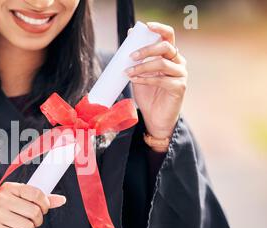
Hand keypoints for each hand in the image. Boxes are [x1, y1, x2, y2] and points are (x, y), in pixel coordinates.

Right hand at [0, 182, 66, 227]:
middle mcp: (1, 198)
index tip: (44, 209)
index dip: (45, 203)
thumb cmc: (2, 212)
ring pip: (28, 226)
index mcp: (9, 188)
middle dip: (37, 220)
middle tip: (32, 221)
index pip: (36, 193)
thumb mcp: (18, 201)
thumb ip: (39, 200)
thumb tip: (62, 200)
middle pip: (34, 212)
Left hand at [126, 22, 187, 140]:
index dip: (159, 29)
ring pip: (162, 63)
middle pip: (166, 47)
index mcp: (170, 55)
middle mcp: (178, 62)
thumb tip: (130, 36)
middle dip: (147, 49)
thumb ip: (137, 58)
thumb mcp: (140, 73)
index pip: (169, 36)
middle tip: (131, 56)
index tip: (147, 26)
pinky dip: (145, 79)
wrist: (154, 117)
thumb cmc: (148, 95)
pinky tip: (135, 79)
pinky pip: (161, 79)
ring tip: (129, 72)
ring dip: (142, 66)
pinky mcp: (179, 87)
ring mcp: (181, 75)